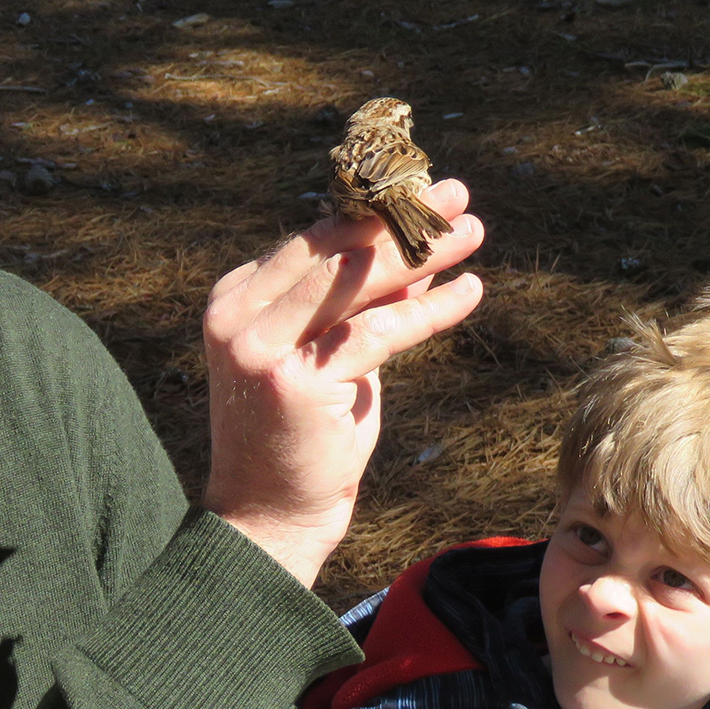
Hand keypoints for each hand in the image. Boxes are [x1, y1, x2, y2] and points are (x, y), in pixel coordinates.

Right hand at [200, 179, 483, 585]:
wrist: (270, 518)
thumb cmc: (304, 437)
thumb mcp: (335, 354)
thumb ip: (365, 302)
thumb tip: (419, 247)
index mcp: (237, 299)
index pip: (315, 240)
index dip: (376, 213)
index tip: (425, 190)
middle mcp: (238, 316)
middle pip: (335, 251)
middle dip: (403, 219)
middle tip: (455, 195)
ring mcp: (261, 348)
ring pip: (356, 284)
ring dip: (423, 253)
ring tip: (472, 231)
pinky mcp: (296, 382)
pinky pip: (379, 333)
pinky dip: (430, 310)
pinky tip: (470, 292)